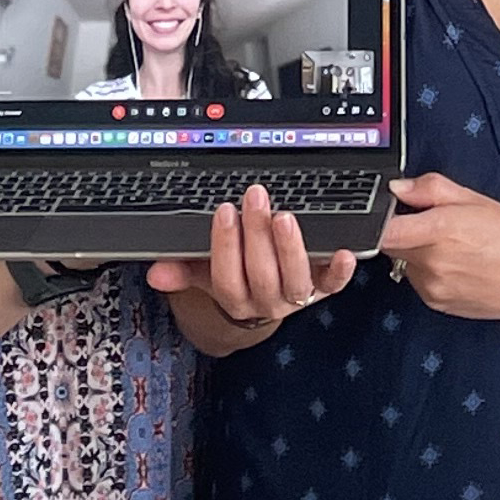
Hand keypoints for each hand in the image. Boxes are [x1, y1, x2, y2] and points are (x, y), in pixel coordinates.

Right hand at [146, 184, 354, 343]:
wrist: (264, 295)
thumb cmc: (235, 271)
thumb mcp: (205, 270)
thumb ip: (182, 267)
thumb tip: (155, 271)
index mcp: (234, 298)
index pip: (226, 279)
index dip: (225, 246)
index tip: (225, 211)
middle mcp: (265, 302)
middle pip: (261, 275)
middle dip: (257, 235)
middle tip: (255, 197)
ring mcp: (295, 297)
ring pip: (294, 280)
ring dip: (290, 248)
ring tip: (284, 216)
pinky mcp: (323, 288)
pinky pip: (334, 285)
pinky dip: (341, 271)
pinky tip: (344, 252)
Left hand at [373, 172, 499, 320]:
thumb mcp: (472, 199)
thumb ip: (429, 188)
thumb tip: (398, 188)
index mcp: (437, 232)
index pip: (382, 229)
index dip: (379, 218)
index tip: (388, 211)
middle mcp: (430, 264)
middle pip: (391, 245)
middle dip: (404, 231)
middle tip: (431, 224)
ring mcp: (432, 288)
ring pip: (404, 263)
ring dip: (416, 252)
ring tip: (451, 246)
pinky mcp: (436, 304)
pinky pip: (418, 281)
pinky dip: (428, 271)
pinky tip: (455, 265)